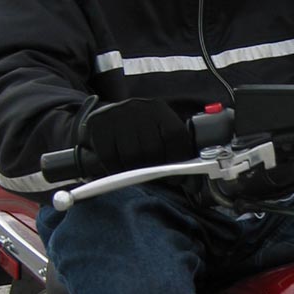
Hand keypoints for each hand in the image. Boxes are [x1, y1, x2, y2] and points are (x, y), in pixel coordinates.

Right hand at [76, 98, 191, 171]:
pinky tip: (119, 169)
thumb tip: (195, 186)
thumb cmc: (139, 136)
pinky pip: (109, 157)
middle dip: (154, 170)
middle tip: (151, 177)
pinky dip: (115, 170)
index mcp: (159, 109)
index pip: (175, 135)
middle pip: (152, 148)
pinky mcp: (98, 124)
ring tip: (134, 173)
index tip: (175, 179)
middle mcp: (139, 107)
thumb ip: (177, 160)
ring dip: (134, 172)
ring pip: (131, 155)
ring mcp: (117, 113)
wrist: (106, 121)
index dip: (178, 161)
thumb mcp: (159, 140)